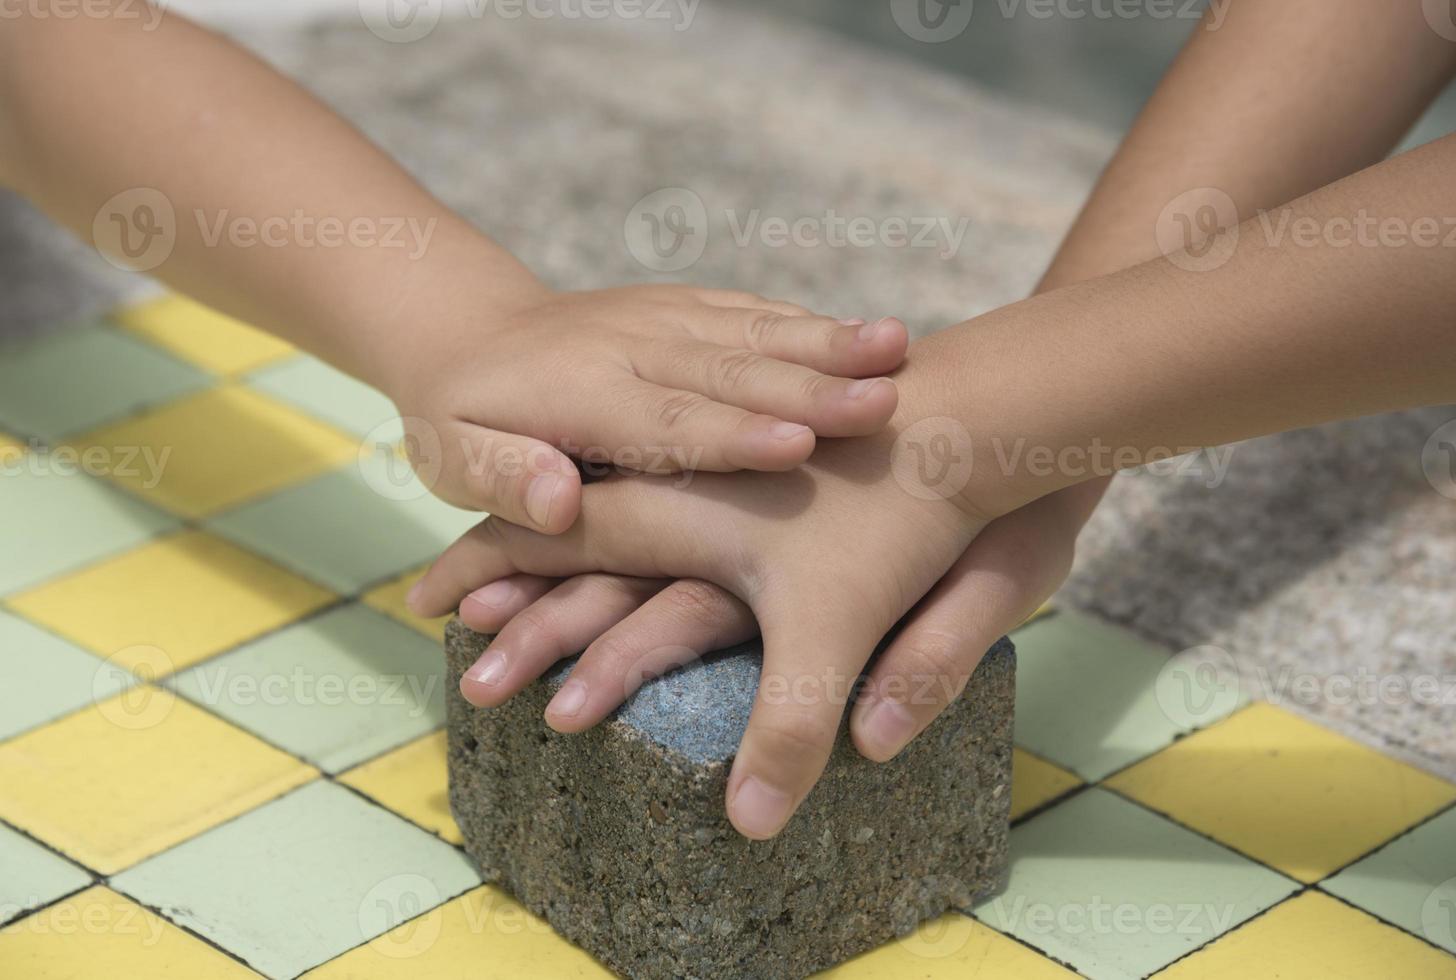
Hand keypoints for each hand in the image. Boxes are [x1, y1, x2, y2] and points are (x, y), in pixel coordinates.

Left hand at [387, 284, 907, 531]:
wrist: (470, 328)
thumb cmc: (463, 419)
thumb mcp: (452, 460)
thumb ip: (503, 479)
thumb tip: (556, 501)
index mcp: (579, 392)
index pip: (666, 420)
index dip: (734, 436)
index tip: (800, 446)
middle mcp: (632, 344)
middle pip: (730, 370)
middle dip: (810, 384)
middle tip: (883, 402)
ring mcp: (665, 316)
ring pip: (756, 330)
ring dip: (829, 342)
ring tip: (899, 351)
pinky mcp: (687, 304)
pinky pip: (756, 311)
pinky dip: (814, 324)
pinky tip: (875, 336)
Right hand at [409, 366, 1043, 838]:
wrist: (975, 421)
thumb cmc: (906, 515)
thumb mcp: (843, 628)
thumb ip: (791, 724)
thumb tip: (744, 823)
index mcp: (680, 514)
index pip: (556, 543)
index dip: (489, 575)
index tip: (426, 602)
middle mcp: (689, 497)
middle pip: (571, 542)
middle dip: (506, 589)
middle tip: (449, 627)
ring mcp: (725, 490)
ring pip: (616, 531)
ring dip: (560, 574)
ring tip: (513, 612)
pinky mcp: (765, 491)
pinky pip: (672, 521)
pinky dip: (628, 553)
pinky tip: (619, 575)